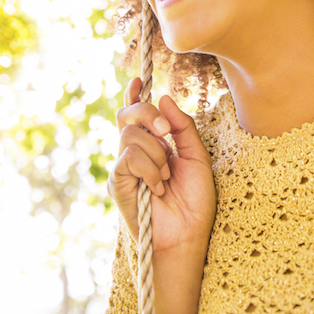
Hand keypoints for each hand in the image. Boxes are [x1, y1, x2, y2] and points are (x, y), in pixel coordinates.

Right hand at [107, 77, 215, 255]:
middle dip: (147, 115)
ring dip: (155, 153)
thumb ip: (182, 126)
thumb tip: (164, 98)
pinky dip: (148, 169)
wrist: (188, 233)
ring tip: (165, 177)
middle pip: (126, 115)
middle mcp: (135, 152)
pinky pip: (128, 158)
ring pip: (129, 135)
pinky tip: (157, 187)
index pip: (136, 114)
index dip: (134, 95)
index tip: (139, 80)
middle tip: (167, 133)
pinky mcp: (116, 183)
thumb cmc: (195, 200)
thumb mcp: (197, 155)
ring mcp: (124, 167)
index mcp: (154, 144)